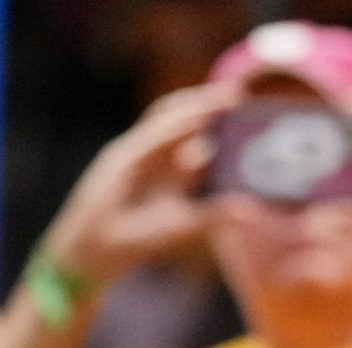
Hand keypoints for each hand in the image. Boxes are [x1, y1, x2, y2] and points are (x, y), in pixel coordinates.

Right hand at [39, 85, 238, 287]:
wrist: (99, 250)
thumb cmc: (138, 239)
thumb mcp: (185, 225)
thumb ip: (214, 215)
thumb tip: (251, 213)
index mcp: (171, 166)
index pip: (197, 132)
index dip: (218, 118)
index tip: (244, 107)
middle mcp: (155, 154)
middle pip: (183, 116)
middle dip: (208, 103)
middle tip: (238, 92)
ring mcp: (138, 152)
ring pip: (167, 117)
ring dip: (194, 105)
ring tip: (221, 96)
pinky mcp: (123, 157)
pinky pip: (153, 136)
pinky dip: (175, 126)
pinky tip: (197, 118)